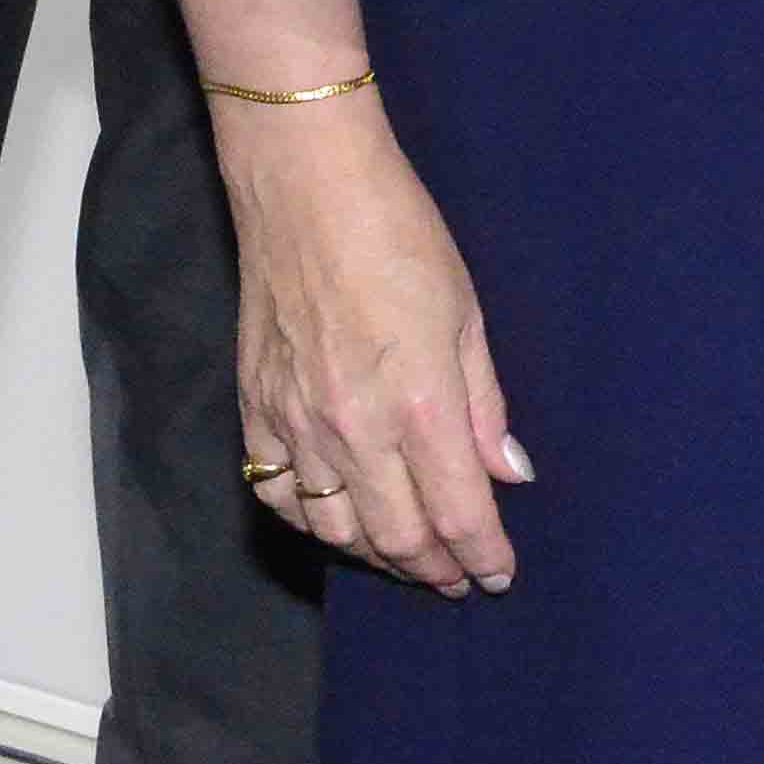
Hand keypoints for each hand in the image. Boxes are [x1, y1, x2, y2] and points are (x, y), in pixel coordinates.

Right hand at [224, 97, 526, 595]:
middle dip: (435, 569)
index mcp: (419, 404)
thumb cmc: (399, 234)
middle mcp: (353, 429)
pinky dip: (310, 524)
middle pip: (397, 537)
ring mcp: (296, 424)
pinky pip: (277, 495)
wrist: (305, 185)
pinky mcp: (254, 409)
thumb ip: (485, 406)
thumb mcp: (467, 314)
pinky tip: (336, 522)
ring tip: (407, 557)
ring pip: (335, 530)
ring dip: (377, 556)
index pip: (458, 514)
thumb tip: (508, 474)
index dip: (482, 556)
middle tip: (458, 577)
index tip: (498, 576)